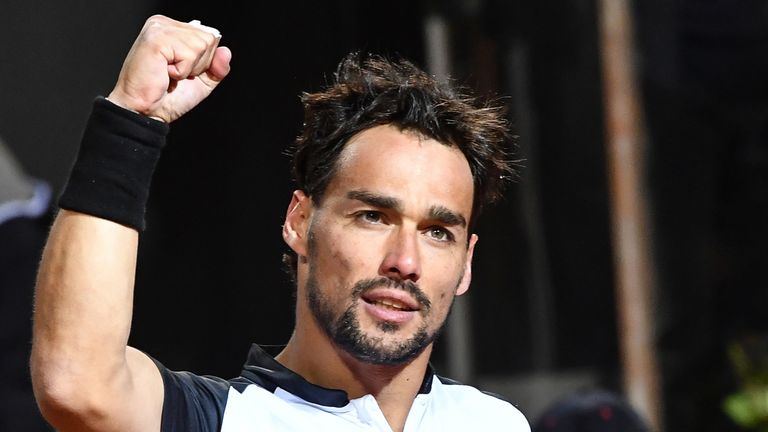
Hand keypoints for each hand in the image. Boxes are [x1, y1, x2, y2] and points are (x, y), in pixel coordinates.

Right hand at [107, 15, 231, 122]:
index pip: (210, 37)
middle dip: (198, 65)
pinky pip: (189, 54)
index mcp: (174, 29)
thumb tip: (226, 51)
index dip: (205, 61)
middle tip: (174, 74)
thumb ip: (217, 67)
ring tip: (169, 74)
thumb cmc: (166, 98)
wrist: (145, 112)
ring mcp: (159, 28)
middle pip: (209, 38)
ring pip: (201, 45)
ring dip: (189, 68)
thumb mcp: (201, 82)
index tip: (182, 71)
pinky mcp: (156, 39)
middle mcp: (165, 24)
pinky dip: (181, 71)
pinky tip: (164, 73)